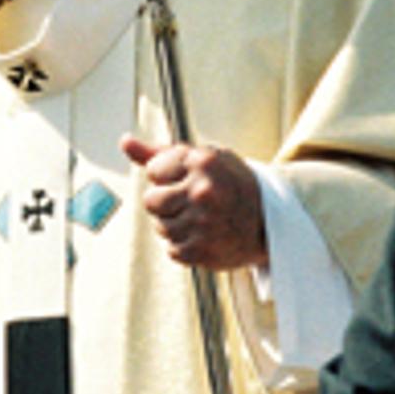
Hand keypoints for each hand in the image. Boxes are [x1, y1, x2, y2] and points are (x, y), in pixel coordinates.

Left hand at [119, 136, 267, 269]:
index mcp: (202, 162)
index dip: (167, 176)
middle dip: (167, 202)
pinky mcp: (201, 251)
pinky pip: (171, 249)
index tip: (190, 180)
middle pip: (150, 201)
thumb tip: (124, 142)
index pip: (153, 170)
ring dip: (176, 225)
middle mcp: (203, 191)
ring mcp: (202, 223)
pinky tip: (206, 236)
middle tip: (195, 202)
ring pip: (160, 226)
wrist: (270, 223)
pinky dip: (185, 246)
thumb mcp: (202, 159)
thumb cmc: (230, 184)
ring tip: (203, 219)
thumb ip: (159, 153)